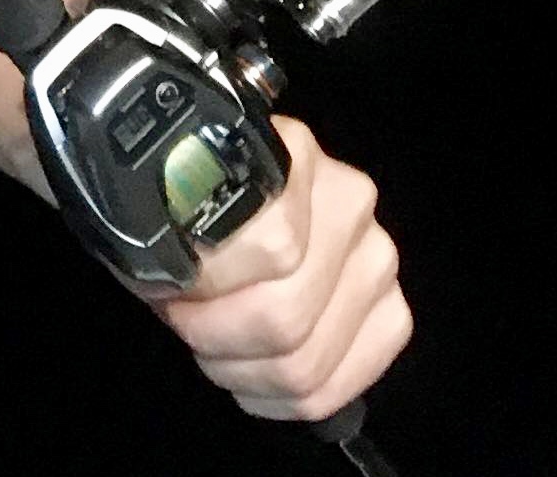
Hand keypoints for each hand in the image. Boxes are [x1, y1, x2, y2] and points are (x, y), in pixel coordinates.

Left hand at [154, 117, 409, 423]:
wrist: (233, 192)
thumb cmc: (189, 203)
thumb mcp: (165, 204)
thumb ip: (173, 235)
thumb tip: (175, 287)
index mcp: (292, 158)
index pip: (269, 249)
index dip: (207, 288)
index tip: (170, 289)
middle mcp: (350, 203)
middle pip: (285, 316)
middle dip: (217, 337)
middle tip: (188, 323)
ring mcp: (377, 258)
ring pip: (307, 362)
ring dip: (244, 371)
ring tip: (214, 347)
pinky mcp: (391, 311)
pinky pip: (336, 387)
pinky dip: (280, 397)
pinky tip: (251, 372)